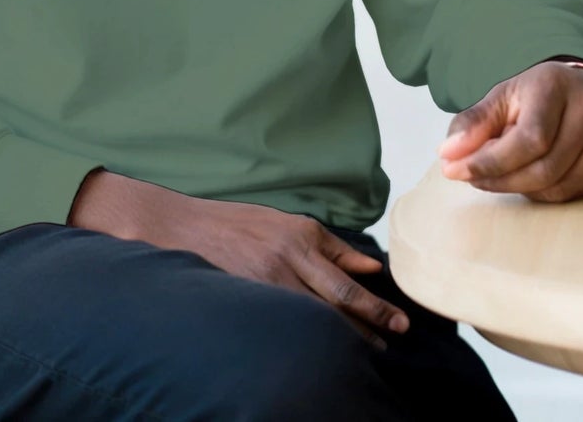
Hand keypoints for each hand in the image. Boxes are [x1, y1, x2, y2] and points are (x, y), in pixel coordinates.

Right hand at [67, 169, 409, 349]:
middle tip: (386, 351)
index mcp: (299, 238)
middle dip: (364, 331)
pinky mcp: (245, 300)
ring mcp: (263, 284)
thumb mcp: (289, 223)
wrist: (184, 228)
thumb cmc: (241, 223)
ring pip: (310, 321)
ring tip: (360, 359)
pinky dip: (303, 340)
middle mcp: (284, 261)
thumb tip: (373, 266)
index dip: (374, 308)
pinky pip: (282, 326)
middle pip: (333, 306)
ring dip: (338, 342)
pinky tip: (316, 354)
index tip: (399, 325)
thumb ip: (332, 246)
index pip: (346, 282)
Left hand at [437, 61, 582, 201]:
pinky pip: (576, 194)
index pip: (529, 139)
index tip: (456, 171)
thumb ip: (474, 123)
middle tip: (472, 177)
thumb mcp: (502, 97)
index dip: (491, 162)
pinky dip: (545, 192)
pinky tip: (531, 175)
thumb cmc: (538, 95)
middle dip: (500, 180)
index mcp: (558, 87)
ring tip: (502, 173)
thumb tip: (448, 155)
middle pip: (544, 169)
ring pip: (560, 188)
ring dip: (522, 188)